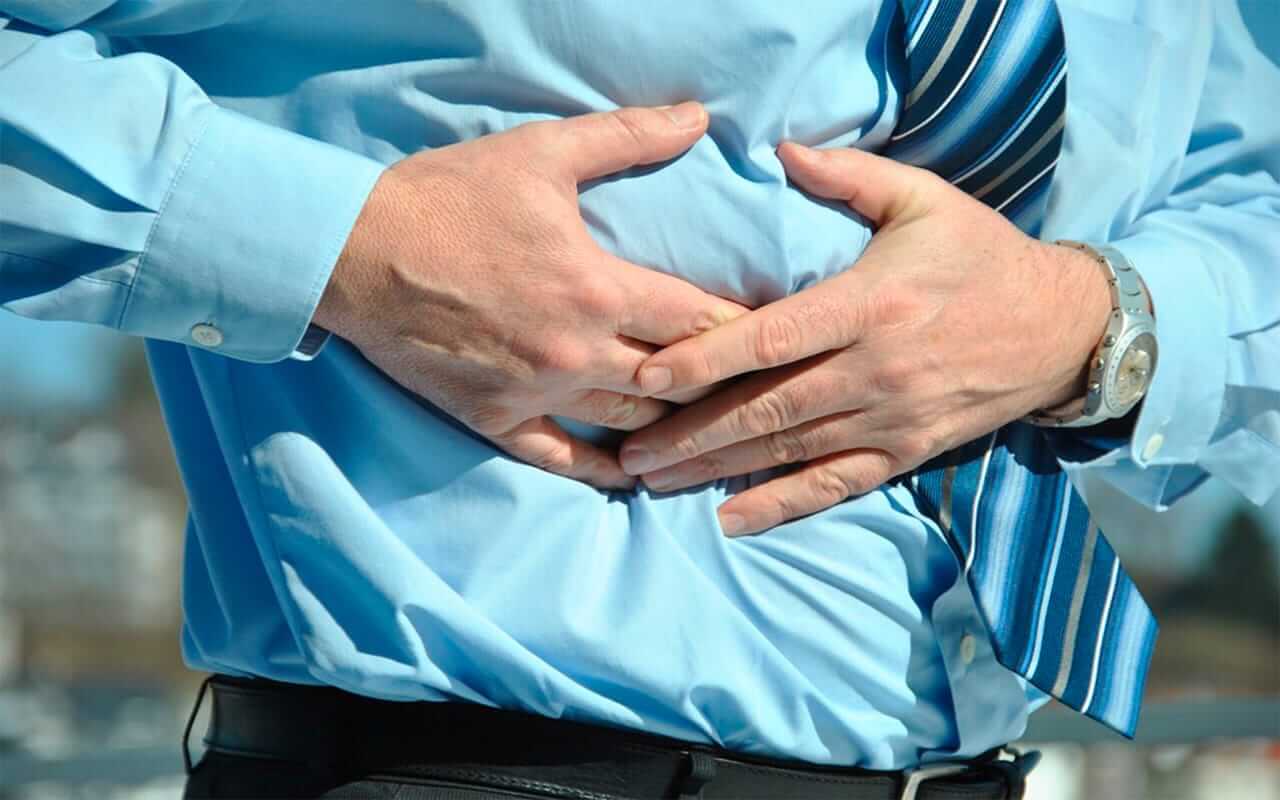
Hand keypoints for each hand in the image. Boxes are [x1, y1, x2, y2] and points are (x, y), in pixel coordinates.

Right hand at [314, 103, 744, 489]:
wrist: (357, 252)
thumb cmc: (449, 198)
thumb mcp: (542, 154)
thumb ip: (627, 137)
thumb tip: (698, 117)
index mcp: (596, 288)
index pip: (697, 320)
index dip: (744, 329)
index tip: (776, 335)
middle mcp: (576, 352)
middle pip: (675, 380)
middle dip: (720, 382)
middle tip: (757, 387)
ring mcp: (536, 394)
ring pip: (629, 425)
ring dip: (674, 427)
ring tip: (712, 427)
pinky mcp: (496, 420)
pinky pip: (562, 461)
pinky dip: (604, 472)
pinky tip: (636, 477)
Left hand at [619, 142, 1110, 532]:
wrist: (1062, 326)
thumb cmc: (981, 255)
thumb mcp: (924, 198)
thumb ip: (849, 176)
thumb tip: (780, 148)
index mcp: (869, 303)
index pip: (772, 338)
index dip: (705, 359)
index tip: (647, 376)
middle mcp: (875, 369)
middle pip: (767, 408)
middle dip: (690, 432)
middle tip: (626, 451)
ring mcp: (890, 417)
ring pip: (789, 451)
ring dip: (716, 469)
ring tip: (652, 480)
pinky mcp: (906, 450)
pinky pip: (836, 485)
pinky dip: (782, 505)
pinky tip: (731, 520)